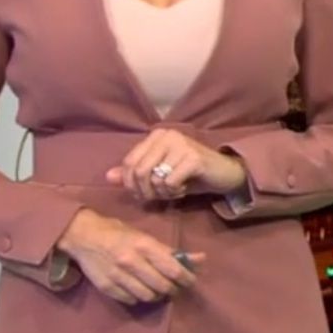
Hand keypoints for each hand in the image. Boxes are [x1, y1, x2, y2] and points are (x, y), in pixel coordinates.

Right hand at [57, 208, 206, 305]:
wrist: (83, 236)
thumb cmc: (118, 233)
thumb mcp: (144, 236)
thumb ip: (169, 250)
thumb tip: (199, 259)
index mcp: (144, 245)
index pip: (173, 269)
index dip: (187, 278)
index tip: (191, 280)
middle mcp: (132, 262)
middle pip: (163, 286)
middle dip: (173, 288)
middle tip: (174, 285)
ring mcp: (119, 276)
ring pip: (149, 297)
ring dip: (157, 295)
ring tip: (157, 288)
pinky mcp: (108, 288)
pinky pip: (132, 300)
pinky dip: (139, 297)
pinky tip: (138, 289)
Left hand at [104, 129, 246, 202]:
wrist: (224, 173)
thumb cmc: (189, 174)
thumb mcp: (158, 173)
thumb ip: (133, 174)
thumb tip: (108, 177)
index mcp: (155, 135)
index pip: (129, 162)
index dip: (130, 184)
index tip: (141, 195)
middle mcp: (166, 135)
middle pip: (139, 171)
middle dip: (145, 191)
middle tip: (157, 197)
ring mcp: (180, 144)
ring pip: (154, 178)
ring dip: (161, 193)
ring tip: (173, 191)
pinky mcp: (193, 157)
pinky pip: (170, 182)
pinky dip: (174, 192)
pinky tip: (183, 189)